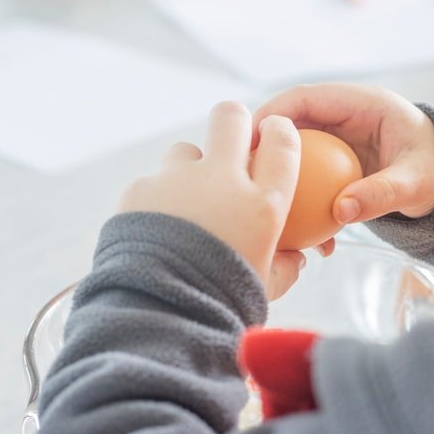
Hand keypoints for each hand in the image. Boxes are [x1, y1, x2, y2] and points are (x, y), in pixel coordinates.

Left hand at [118, 102, 304, 300]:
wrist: (159, 317)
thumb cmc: (220, 305)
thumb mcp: (264, 288)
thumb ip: (284, 267)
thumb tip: (294, 257)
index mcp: (262, 204)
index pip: (282, 142)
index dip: (279, 132)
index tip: (274, 137)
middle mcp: (222, 182)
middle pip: (230, 116)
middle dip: (234, 122)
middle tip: (231, 144)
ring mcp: (177, 181)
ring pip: (185, 151)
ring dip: (189, 170)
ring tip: (186, 208)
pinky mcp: (139, 190)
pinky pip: (153, 184)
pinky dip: (158, 202)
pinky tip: (156, 233)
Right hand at [254, 84, 433, 224]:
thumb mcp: (416, 184)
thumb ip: (382, 194)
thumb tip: (341, 211)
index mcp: (363, 104)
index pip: (307, 98)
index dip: (274, 114)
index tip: (251, 142)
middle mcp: (345, 117)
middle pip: (292, 124)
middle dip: (266, 148)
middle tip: (244, 175)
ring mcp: (339, 141)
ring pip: (297, 151)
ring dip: (282, 175)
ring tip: (264, 201)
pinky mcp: (337, 164)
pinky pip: (309, 174)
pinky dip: (301, 195)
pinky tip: (300, 228)